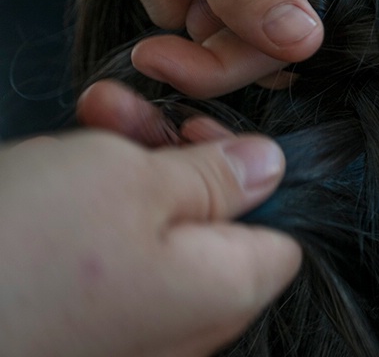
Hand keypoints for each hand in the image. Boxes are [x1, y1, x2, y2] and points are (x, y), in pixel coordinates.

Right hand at [0, 129, 299, 356]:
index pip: (283, 232)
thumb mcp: (135, 181)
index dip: (255, 177)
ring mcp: (132, 328)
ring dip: (128, 167)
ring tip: (91, 122)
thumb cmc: (27, 250)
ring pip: (156, 230)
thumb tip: (267, 166)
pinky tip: (60, 162)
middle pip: (213, 222)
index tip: (211, 137)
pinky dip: (93, 206)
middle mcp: (188, 322)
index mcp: (226, 289)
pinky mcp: (81, 321)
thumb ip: (215, 174)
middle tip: (139, 117)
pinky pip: (110, 257)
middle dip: (176, 156)